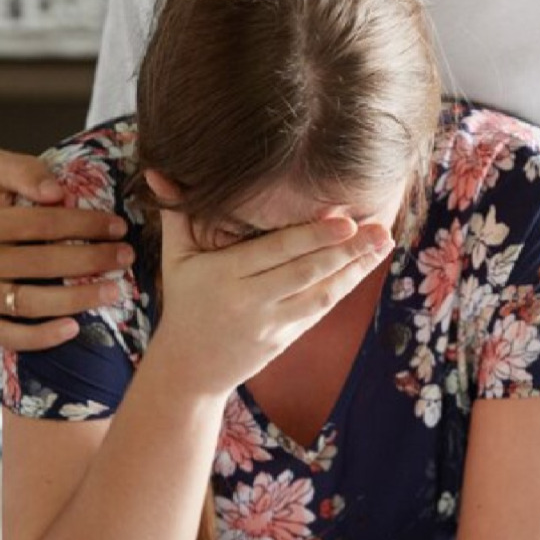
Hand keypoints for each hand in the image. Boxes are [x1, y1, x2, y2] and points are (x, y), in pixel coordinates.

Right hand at [0, 149, 134, 351]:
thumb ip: (22, 170)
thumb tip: (56, 192)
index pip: (42, 223)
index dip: (84, 224)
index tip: (118, 227)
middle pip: (42, 263)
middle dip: (92, 260)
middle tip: (126, 257)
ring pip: (31, 302)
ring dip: (78, 299)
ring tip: (114, 291)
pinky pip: (10, 336)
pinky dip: (42, 337)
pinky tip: (74, 329)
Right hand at [143, 170, 393, 397]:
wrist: (189, 369)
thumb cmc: (183, 302)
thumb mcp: (174, 259)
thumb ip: (176, 214)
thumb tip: (156, 170)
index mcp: (223, 277)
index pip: (275, 253)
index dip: (312, 237)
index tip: (344, 221)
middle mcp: (250, 302)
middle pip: (305, 272)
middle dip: (345, 251)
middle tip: (378, 228)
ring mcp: (271, 324)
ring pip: (320, 294)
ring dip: (355, 269)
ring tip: (383, 244)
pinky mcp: (286, 338)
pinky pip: (319, 310)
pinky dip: (344, 287)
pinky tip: (365, 266)